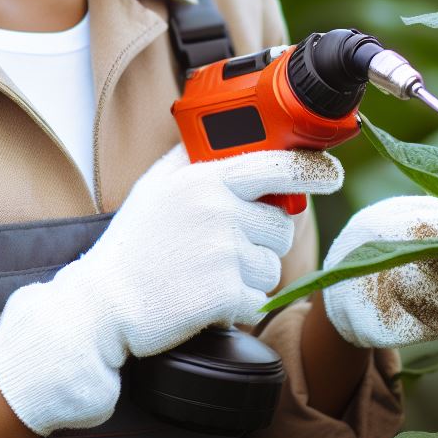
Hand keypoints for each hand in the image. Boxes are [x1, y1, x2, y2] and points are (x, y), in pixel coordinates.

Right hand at [0, 143, 343, 434]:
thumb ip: (190, 157)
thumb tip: (221, 135)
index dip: (311, 169)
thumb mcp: (154, 186)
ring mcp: (225, 251)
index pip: (274, 164)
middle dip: (261, 237)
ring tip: (208, 272)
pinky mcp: (229, 292)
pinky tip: (206, 295)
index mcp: (204, 179)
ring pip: (274, 263)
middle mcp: (220, 209)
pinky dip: (239, 302)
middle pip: (280, 222)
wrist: (106, 302)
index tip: (331, 174)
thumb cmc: (132, 244)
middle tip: (223, 246)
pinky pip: (260, 296)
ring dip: (250, 273)